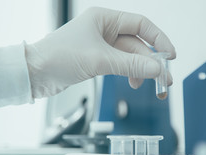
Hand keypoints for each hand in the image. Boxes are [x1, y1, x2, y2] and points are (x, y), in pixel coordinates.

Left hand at [25, 7, 175, 97]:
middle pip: (137, 44)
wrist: (35, 74)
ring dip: (140, 70)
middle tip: (163, 78)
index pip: (140, 24)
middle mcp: (103, 30)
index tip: (170, 55)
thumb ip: (130, 65)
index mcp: (103, 19)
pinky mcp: (96, 60)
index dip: (158, 38)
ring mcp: (101, 46)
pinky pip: (120, 65)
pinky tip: (132, 82)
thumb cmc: (57, 57)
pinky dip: (129, 74)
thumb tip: (156, 69)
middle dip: (150, 62)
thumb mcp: (99, 60)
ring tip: (149, 85)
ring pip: (129, 57)